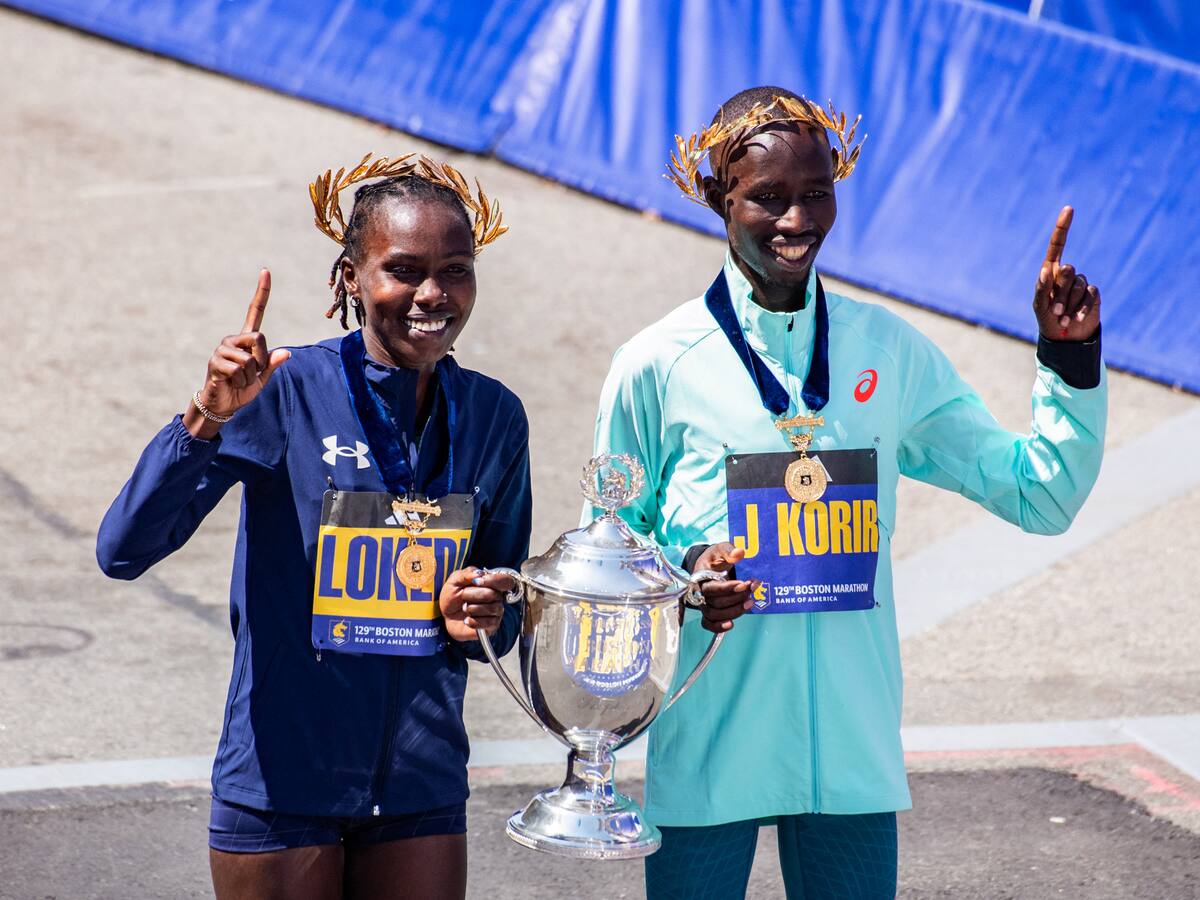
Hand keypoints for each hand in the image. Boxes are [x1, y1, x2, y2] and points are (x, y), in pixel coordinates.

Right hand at [183, 269, 290, 437]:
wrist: (224, 404)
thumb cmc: (243, 389)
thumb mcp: (262, 378)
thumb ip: (272, 365)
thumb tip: (286, 354)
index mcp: (246, 339)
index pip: (254, 311)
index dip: (261, 292)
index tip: (265, 270)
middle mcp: (233, 339)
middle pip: (260, 338)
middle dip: (261, 361)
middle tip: (252, 374)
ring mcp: (222, 349)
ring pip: (250, 359)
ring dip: (250, 376)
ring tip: (239, 380)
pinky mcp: (215, 361)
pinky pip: (239, 370)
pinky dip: (241, 381)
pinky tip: (231, 383)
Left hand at [439, 567, 515, 641]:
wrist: (446, 617)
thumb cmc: (452, 597)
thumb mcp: (454, 581)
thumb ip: (466, 574)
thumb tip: (479, 575)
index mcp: (491, 583)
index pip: (505, 580)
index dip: (492, 580)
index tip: (476, 582)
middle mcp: (497, 597)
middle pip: (492, 594)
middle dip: (472, 595)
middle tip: (463, 597)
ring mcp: (496, 612)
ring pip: (490, 609)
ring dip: (471, 608)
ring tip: (464, 609)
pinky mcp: (492, 625)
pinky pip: (487, 623)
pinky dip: (473, 621)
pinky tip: (466, 620)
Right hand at [691, 543, 757, 633]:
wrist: (711, 566)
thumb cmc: (715, 558)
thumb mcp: (721, 549)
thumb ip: (729, 550)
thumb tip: (739, 553)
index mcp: (699, 577)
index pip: (711, 588)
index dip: (727, 589)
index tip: (743, 584)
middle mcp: (699, 593)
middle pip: (714, 603)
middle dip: (735, 598)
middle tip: (751, 589)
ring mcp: (703, 604)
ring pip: (714, 614)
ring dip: (733, 611)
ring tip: (750, 602)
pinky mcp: (709, 612)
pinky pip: (709, 624)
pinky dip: (718, 627)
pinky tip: (731, 624)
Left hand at [1033, 206, 1100, 341]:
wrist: (1064, 338)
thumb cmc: (1047, 319)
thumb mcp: (1039, 305)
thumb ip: (1041, 288)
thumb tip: (1047, 270)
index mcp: (1051, 272)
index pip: (1057, 245)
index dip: (1063, 227)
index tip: (1069, 208)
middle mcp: (1067, 274)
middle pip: (1068, 270)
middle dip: (1060, 293)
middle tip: (1055, 310)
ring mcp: (1081, 283)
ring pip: (1079, 285)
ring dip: (1069, 304)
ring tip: (1063, 318)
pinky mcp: (1093, 294)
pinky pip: (1090, 295)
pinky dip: (1082, 309)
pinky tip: (1076, 319)